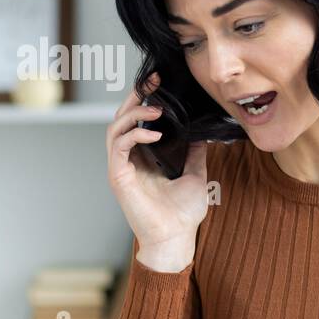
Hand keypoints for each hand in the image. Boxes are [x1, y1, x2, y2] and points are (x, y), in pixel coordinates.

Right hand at [106, 72, 208, 266]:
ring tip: (156, 107)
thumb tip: (202, 132)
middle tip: (153, 80)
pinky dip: (134, 135)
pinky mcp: (118, 177)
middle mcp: (128, 159)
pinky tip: (154, 133)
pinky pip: (119, 147)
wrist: (177, 238)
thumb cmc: (183, 213)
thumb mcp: (195, 174)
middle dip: (136, 96)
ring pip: (115, 128)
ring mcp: (121, 167)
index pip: (137, 120)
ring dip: (134, 113)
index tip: (160, 81)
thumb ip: (195, 152)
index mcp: (143, 156)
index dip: (144, 99)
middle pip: (122, 117)